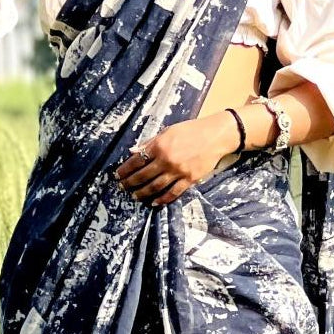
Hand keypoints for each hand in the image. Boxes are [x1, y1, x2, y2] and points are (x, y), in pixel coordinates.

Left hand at [114, 113, 239, 207]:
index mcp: (159, 146)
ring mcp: (178, 171)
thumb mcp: (168, 131)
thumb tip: (133, 151)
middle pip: (143, 176)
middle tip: (122, 187)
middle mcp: (167, 160)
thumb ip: (150, 142)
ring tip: (134, 196)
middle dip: (130, 183)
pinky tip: (154, 202)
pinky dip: (162, 199)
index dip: (125, 169)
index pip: (137, 161)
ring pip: (155, 187)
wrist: (215, 136)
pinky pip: (173, 193)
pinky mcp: (189, 179)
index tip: (118, 175)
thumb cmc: (191, 130)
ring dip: (143, 193)